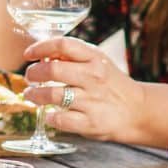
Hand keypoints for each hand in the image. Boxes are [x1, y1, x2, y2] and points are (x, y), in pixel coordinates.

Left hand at [23, 37, 147, 143]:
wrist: (139, 112)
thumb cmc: (112, 85)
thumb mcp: (99, 63)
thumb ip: (74, 57)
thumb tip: (43, 54)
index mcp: (95, 59)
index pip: (63, 45)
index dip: (41, 47)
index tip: (28, 54)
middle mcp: (94, 77)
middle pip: (52, 69)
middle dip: (33, 73)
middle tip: (29, 77)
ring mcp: (93, 101)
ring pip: (52, 95)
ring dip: (35, 95)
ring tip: (31, 95)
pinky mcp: (92, 123)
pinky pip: (60, 120)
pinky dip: (49, 117)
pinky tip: (49, 115)